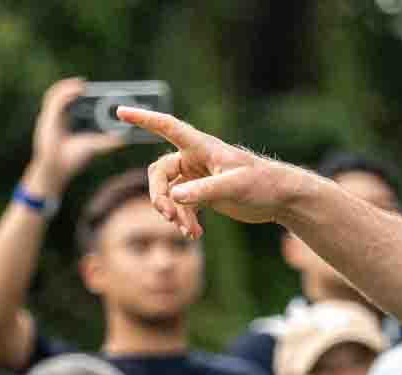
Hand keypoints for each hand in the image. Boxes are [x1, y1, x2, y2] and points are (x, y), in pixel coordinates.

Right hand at [25, 78, 126, 196]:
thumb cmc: (71, 159)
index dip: (75, 93)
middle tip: (85, 83)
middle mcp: (54, 118)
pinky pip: (55, 102)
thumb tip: (124, 138)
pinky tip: (76, 90)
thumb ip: (107, 141)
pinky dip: (65, 94)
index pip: (67, 103)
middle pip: (61, 97)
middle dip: (71, 88)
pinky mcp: (47, 120)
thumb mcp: (93, 146)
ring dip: (67, 87)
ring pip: (56, 96)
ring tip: (81, 83)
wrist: (57, 169)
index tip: (87, 88)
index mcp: (62, 122)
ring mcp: (49, 118)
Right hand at [120, 108, 319, 234]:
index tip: (120, 111)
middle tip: (168, 215)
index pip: (167, 127)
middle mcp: (195, 159)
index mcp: (201, 146)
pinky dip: (184, 220)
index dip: (143, 119)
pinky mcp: (203, 194)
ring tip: (187, 231)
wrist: (281, 199)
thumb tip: (174, 197)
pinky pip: (182, 206)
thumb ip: (204, 191)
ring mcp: (197, 177)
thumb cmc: (263, 183)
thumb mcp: (234, 186)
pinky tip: (194, 235)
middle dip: (159, 195)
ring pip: (169, 193)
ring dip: (173, 213)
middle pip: (159, 172)